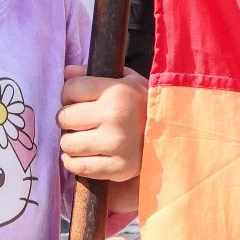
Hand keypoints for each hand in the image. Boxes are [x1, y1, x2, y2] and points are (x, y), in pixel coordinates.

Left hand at [56, 65, 146, 183]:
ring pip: (68, 143)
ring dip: (70, 141)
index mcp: (117, 91)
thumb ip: (95, 74)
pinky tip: (82, 155)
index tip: (78, 99)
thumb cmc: (145, 105)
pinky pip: (79, 167)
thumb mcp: (127, 81)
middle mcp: (115, 116)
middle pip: (64, 117)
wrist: (174, 135)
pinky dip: (74, 162)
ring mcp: (117, 144)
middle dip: (68, 119)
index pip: (70, 89)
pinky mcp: (119, 168)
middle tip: (81, 121)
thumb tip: (67, 72)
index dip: (69, 94)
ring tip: (84, 137)